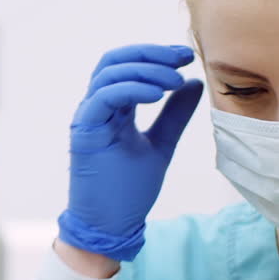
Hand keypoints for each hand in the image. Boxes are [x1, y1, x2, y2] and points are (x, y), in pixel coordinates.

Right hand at [56, 44, 203, 261]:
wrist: (111, 225)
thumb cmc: (129, 190)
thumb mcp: (161, 144)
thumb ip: (174, 114)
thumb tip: (193, 82)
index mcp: (113, 108)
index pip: (127, 65)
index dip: (156, 54)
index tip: (186, 56)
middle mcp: (97, 108)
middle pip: (114, 61)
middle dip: (150, 54)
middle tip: (181, 59)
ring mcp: (88, 118)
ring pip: (108, 74)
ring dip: (144, 70)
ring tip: (173, 80)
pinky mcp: (85, 132)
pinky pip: (103, 98)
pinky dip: (131, 89)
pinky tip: (158, 95)